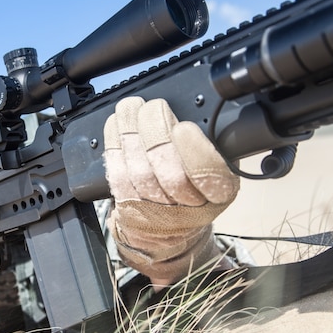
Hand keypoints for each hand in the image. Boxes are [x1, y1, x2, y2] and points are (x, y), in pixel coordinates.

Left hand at [103, 97, 238, 282]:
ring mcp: (154, 212)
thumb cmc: (193, 185)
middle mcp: (188, 210)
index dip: (195, 152)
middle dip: (157, 133)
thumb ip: (211, 143)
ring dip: (131, 132)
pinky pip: (117, 173)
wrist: (166, 226)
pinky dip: (114, 144)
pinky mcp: (127, 207)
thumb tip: (191, 110)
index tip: (184, 127)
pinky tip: (116, 124)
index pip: (210, 178)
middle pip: (170, 174)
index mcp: (218, 196)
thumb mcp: (217, 166)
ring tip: (131, 107)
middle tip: (153, 106)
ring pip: (140, 171)